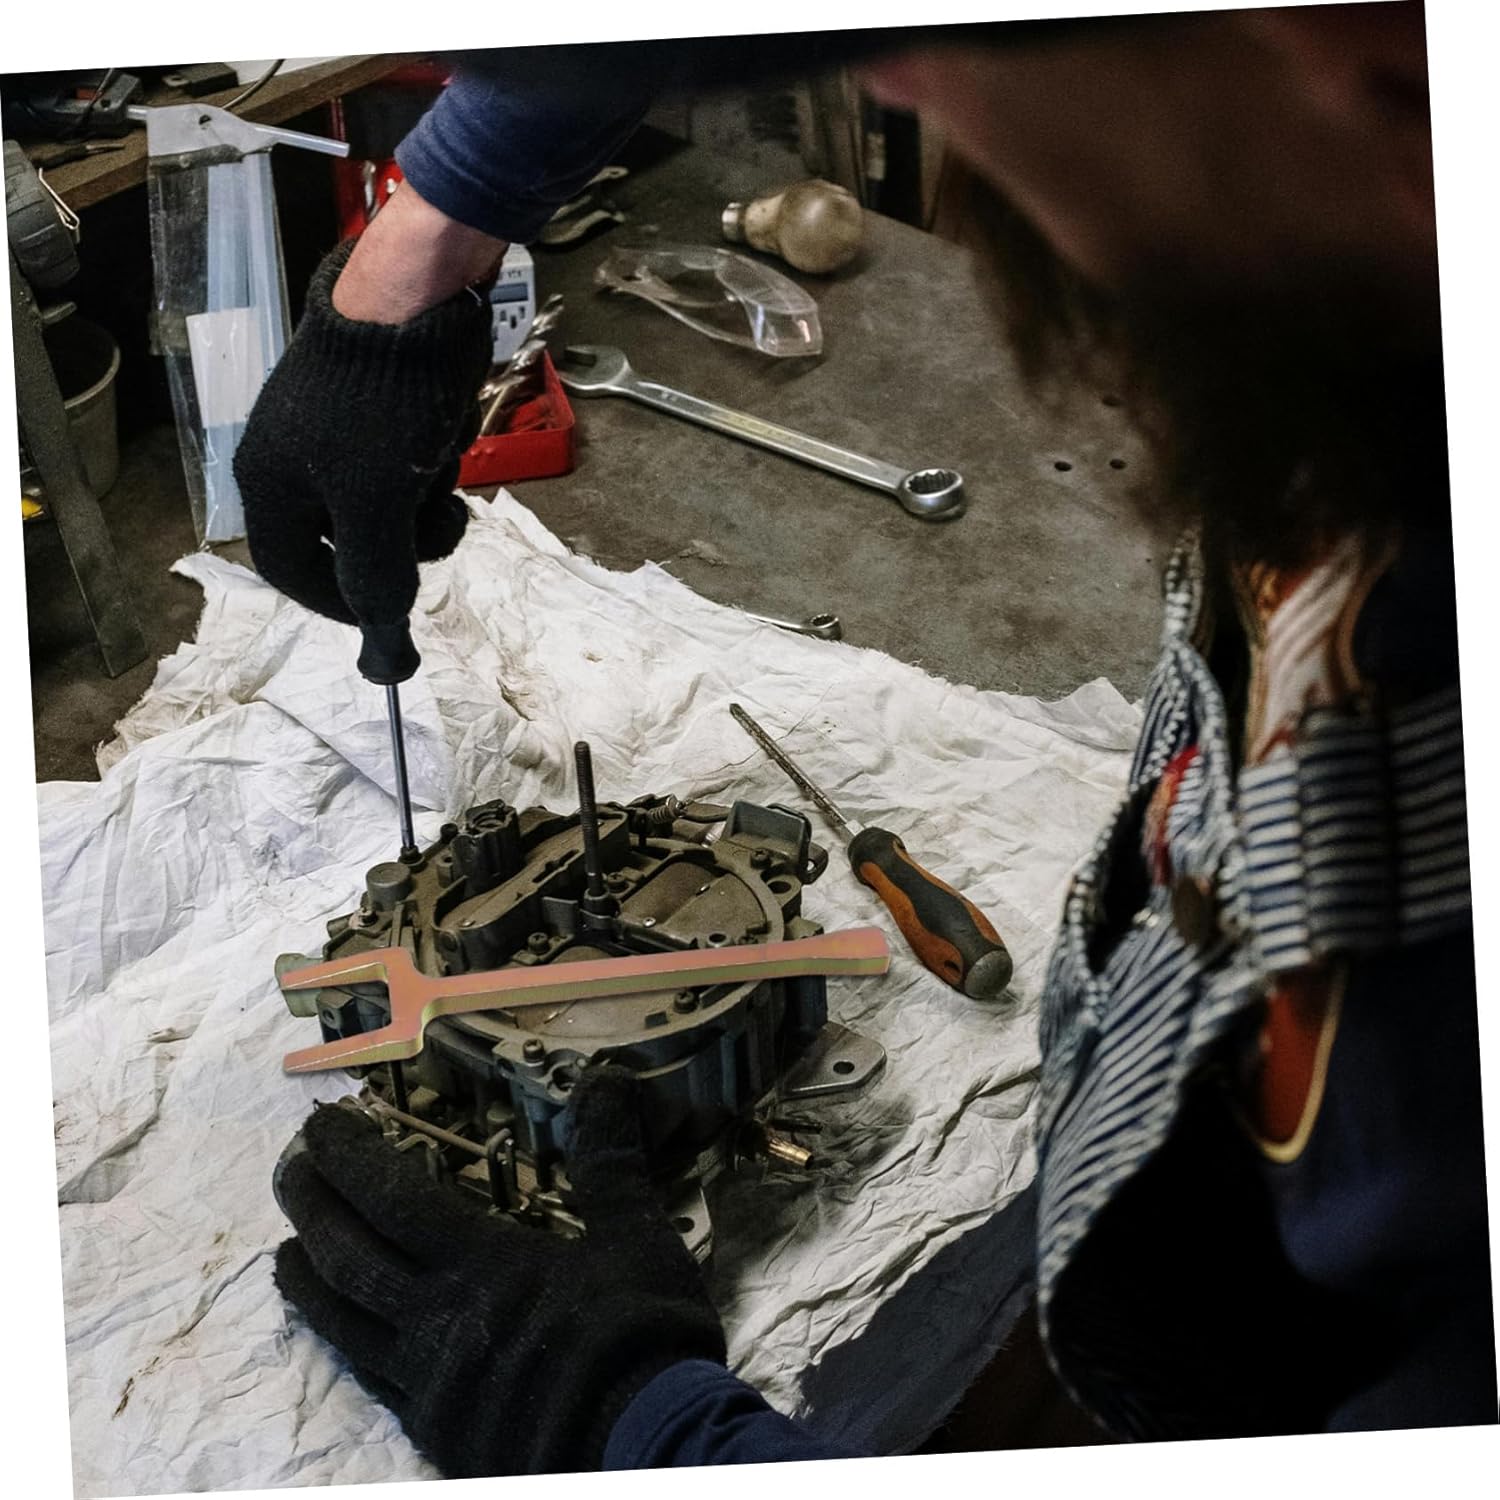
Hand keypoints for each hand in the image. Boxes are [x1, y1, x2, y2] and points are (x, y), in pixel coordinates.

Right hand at [232, 238, 493, 682]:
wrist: (419, 300)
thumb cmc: (382, 404)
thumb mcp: (374, 504)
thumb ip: (374, 574)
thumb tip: (381, 638)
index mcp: (270, 482)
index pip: (287, 569)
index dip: (333, 603)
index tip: (384, 618)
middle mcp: (298, 464)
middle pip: (345, 546)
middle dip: (398, 547)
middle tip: (435, 529)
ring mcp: (343, 441)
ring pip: (387, 514)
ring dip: (423, 511)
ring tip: (442, 478)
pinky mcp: (385, 421)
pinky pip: (408, 476)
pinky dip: (432, 475)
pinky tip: (446, 444)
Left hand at [271, 1068, 726, 1475]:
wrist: (645, 1449)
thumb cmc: (640, 1335)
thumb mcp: (637, 1236)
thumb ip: (610, 1157)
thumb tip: (605, 1078)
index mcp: (483, 1264)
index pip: (395, 1198)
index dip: (353, 1158)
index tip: (320, 1125)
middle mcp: (440, 1320)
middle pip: (352, 1256)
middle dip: (314, 1207)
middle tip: (287, 1170)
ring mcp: (432, 1381)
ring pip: (347, 1324)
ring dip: (309, 1282)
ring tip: (283, 1253)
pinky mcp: (440, 1429)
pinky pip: (375, 1380)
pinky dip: (348, 1347)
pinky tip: (344, 1337)